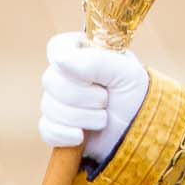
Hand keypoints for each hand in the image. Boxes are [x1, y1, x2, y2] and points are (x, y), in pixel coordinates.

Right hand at [38, 31, 148, 162]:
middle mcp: (64, 74)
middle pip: (51, 81)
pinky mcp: (54, 126)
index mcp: (81, 52)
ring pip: (49, 107)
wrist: (137, 131)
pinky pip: (47, 129)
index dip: (70, 63)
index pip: (57, 48)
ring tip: (103, 118)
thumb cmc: (134, 95)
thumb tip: (60, 60)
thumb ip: (96, 61)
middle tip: (106, 99)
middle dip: (84, 96)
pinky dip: (67, 135)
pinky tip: (82, 136)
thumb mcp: (125, 72)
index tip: (92, 76)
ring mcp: (57, 100)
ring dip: (83, 117)